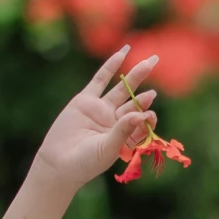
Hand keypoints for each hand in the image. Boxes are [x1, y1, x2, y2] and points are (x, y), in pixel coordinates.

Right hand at [32, 48, 158, 191]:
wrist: (58, 163)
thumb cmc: (86, 162)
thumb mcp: (109, 148)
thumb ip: (125, 130)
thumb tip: (144, 113)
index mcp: (125, 136)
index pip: (142, 121)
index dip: (148, 115)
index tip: (150, 114)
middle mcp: (115, 121)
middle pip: (135, 101)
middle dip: (147, 89)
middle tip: (159, 70)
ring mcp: (101, 110)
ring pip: (121, 89)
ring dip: (136, 75)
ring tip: (150, 62)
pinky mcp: (85, 101)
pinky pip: (100, 80)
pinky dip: (110, 67)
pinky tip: (122, 54)